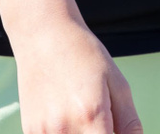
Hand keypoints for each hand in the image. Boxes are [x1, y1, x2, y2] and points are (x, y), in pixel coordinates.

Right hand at [14, 22, 144, 133]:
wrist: (43, 36)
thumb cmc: (84, 55)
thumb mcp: (116, 82)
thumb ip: (129, 122)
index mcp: (91, 116)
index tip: (114, 131)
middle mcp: (64, 129)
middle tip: (102, 122)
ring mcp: (43, 133)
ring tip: (85, 117)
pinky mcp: (30, 131)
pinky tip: (67, 118)